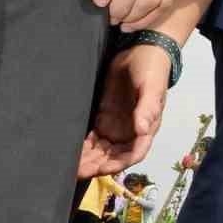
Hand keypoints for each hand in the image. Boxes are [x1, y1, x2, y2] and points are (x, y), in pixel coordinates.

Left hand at [78, 44, 170, 174]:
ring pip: (103, 150)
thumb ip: (147, 109)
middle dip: (98, 165)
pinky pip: (94, 138)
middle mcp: (132, 131)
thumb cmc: (151, 69)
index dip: (119, 163)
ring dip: (89, 160)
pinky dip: (84, 147)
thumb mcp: (151, 88)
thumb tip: (142, 130)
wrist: (141, 50)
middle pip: (115, 156)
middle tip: (78, 171)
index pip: (134, 152)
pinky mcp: (106, 117)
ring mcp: (118, 125)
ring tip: (70, 167)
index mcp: (147, 126)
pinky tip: (70, 152)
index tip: (102, 168)